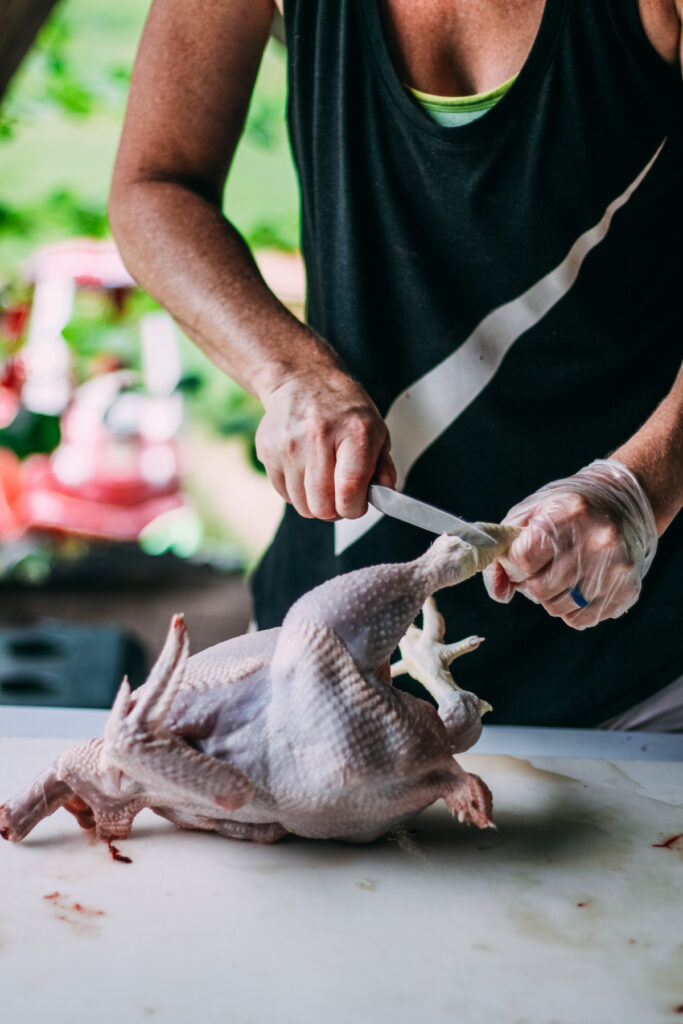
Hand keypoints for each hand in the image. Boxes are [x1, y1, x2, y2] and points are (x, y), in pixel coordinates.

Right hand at [255, 370, 395, 519]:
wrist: (303, 380)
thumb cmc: (344, 409)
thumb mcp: (376, 430)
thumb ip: (383, 467)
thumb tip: (385, 495)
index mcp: (354, 432)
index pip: (350, 489)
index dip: (355, 508)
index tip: (357, 505)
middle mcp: (318, 437)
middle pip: (322, 505)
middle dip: (335, 511)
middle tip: (341, 497)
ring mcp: (288, 445)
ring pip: (302, 505)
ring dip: (315, 503)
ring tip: (323, 482)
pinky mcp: (267, 450)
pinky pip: (283, 493)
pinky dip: (297, 492)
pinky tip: (305, 472)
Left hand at [483, 460, 657, 629]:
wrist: (624, 500)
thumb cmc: (569, 508)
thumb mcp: (531, 512)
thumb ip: (504, 550)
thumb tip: (500, 593)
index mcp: (569, 513)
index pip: (523, 558)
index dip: (514, 564)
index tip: (522, 558)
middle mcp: (597, 541)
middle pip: (539, 589)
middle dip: (532, 581)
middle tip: (544, 566)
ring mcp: (615, 568)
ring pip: (557, 608)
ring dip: (551, 597)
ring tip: (563, 573)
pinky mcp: (627, 589)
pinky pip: (580, 620)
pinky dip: (571, 609)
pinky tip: (580, 585)